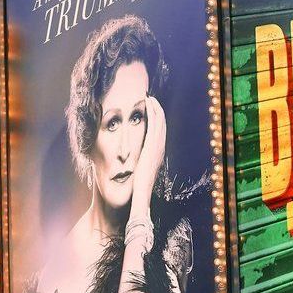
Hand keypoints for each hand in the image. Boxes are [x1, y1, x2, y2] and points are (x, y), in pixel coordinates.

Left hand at [130, 95, 166, 215]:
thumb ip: (137, 163)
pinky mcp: (152, 146)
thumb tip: (131, 160)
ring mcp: (157, 147)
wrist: (140, 195)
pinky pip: (154, 125)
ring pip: (160, 122)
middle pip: (162, 124)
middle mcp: (159, 149)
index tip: (150, 109)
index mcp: (156, 154)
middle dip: (157, 110)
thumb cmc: (136, 188)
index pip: (159, 132)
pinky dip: (153, 113)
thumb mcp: (138, 172)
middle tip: (151, 98)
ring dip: (155, 108)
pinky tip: (148, 104)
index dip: (156, 119)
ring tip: (150, 98)